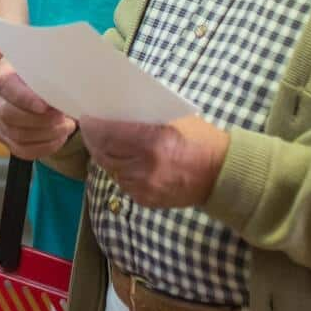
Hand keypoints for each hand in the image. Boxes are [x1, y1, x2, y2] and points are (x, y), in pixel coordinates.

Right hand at [0, 63, 75, 161]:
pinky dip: (45, 146)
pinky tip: (59, 136)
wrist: (39, 70)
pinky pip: (24, 150)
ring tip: (67, 123)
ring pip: (18, 135)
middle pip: (9, 115)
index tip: (45, 105)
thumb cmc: (29, 57)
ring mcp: (0, 121)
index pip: (4, 86)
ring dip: (47, 132)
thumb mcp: (14, 45)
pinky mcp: (9, 138)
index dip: (24, 98)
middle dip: (39, 119)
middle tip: (63, 113)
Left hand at [80, 116, 229, 207]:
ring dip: (106, 157)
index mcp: (152, 141)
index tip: (87, 119)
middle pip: (103, 153)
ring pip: (111, 170)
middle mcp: (144, 167)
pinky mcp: (146, 200)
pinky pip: (123, 184)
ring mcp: (144, 187)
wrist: (223, 175)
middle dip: (94, 141)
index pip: (107, 134)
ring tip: (106, 144)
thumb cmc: (201, 140)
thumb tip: (116, 110)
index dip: (93, 127)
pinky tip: (124, 161)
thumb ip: (145, 117)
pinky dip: (120, 172)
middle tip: (91, 130)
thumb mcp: (175, 119)